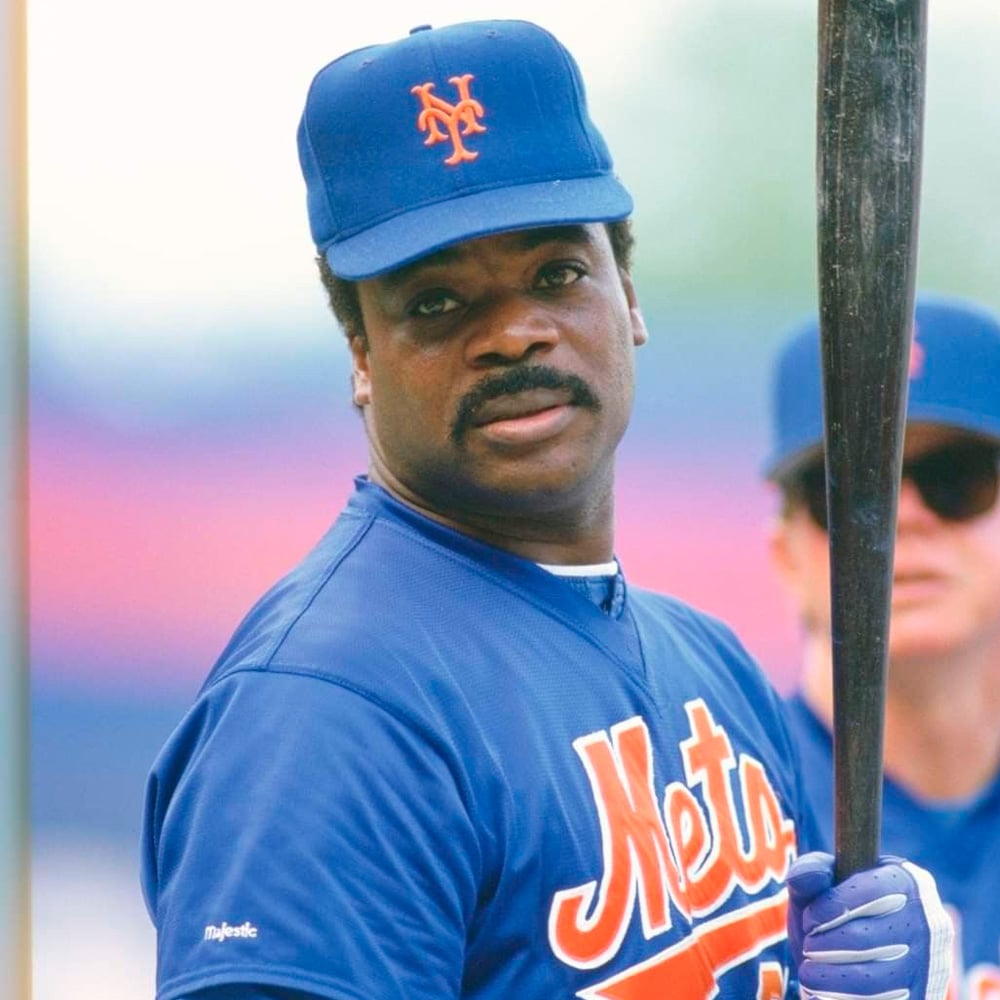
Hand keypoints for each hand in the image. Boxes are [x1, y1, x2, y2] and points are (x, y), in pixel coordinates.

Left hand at [786, 851, 952, 999]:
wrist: (860, 961)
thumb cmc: (839, 916)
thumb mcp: (823, 888)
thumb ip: (811, 872)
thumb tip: (806, 874)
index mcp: (906, 882)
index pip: (872, 890)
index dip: (830, 906)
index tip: (809, 920)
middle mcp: (927, 922)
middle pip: (865, 937)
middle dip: (823, 944)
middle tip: (809, 949)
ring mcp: (929, 965)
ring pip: (871, 978)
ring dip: (828, 977)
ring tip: (810, 974)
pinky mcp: (922, 997)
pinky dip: (841, 999)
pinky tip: (821, 995)